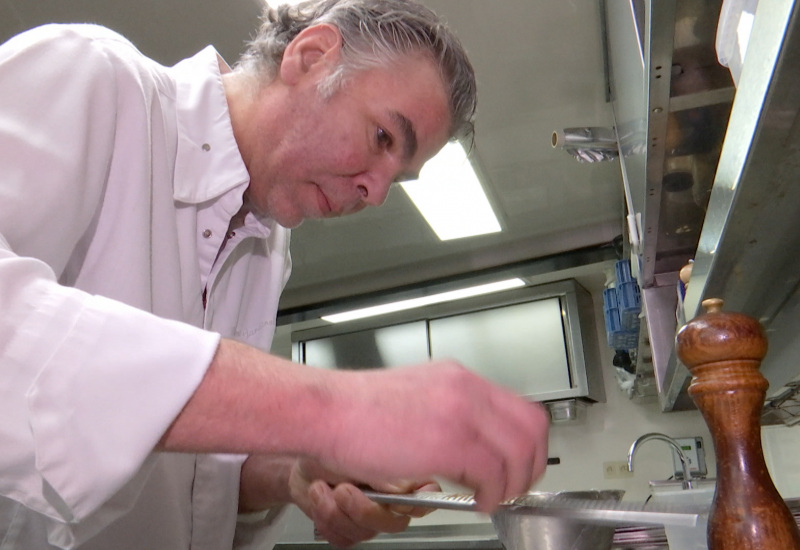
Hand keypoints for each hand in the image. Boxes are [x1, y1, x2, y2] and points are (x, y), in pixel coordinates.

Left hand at [289, 459, 438, 547]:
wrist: (301, 461)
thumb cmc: (330, 445)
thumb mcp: (356, 450)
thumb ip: (384, 473)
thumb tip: (408, 489)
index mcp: (401, 474)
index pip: (429, 494)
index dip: (422, 501)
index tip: (401, 500)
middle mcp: (391, 499)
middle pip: (395, 523)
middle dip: (363, 509)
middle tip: (343, 489)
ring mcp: (371, 518)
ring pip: (364, 532)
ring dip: (334, 510)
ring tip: (322, 487)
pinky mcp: (349, 531)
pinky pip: (343, 539)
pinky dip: (324, 518)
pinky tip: (320, 498)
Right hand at [312, 361, 549, 512]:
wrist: (324, 409)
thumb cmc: (354, 409)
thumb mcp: (413, 396)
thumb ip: (445, 411)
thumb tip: (467, 442)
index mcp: (457, 378)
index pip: (519, 408)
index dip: (528, 443)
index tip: (520, 464)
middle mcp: (464, 388)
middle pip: (531, 427)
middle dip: (530, 465)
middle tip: (515, 485)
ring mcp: (460, 412)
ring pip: (519, 452)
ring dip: (512, 483)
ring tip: (494, 497)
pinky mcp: (448, 440)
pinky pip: (492, 473)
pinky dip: (492, 494)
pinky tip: (476, 501)